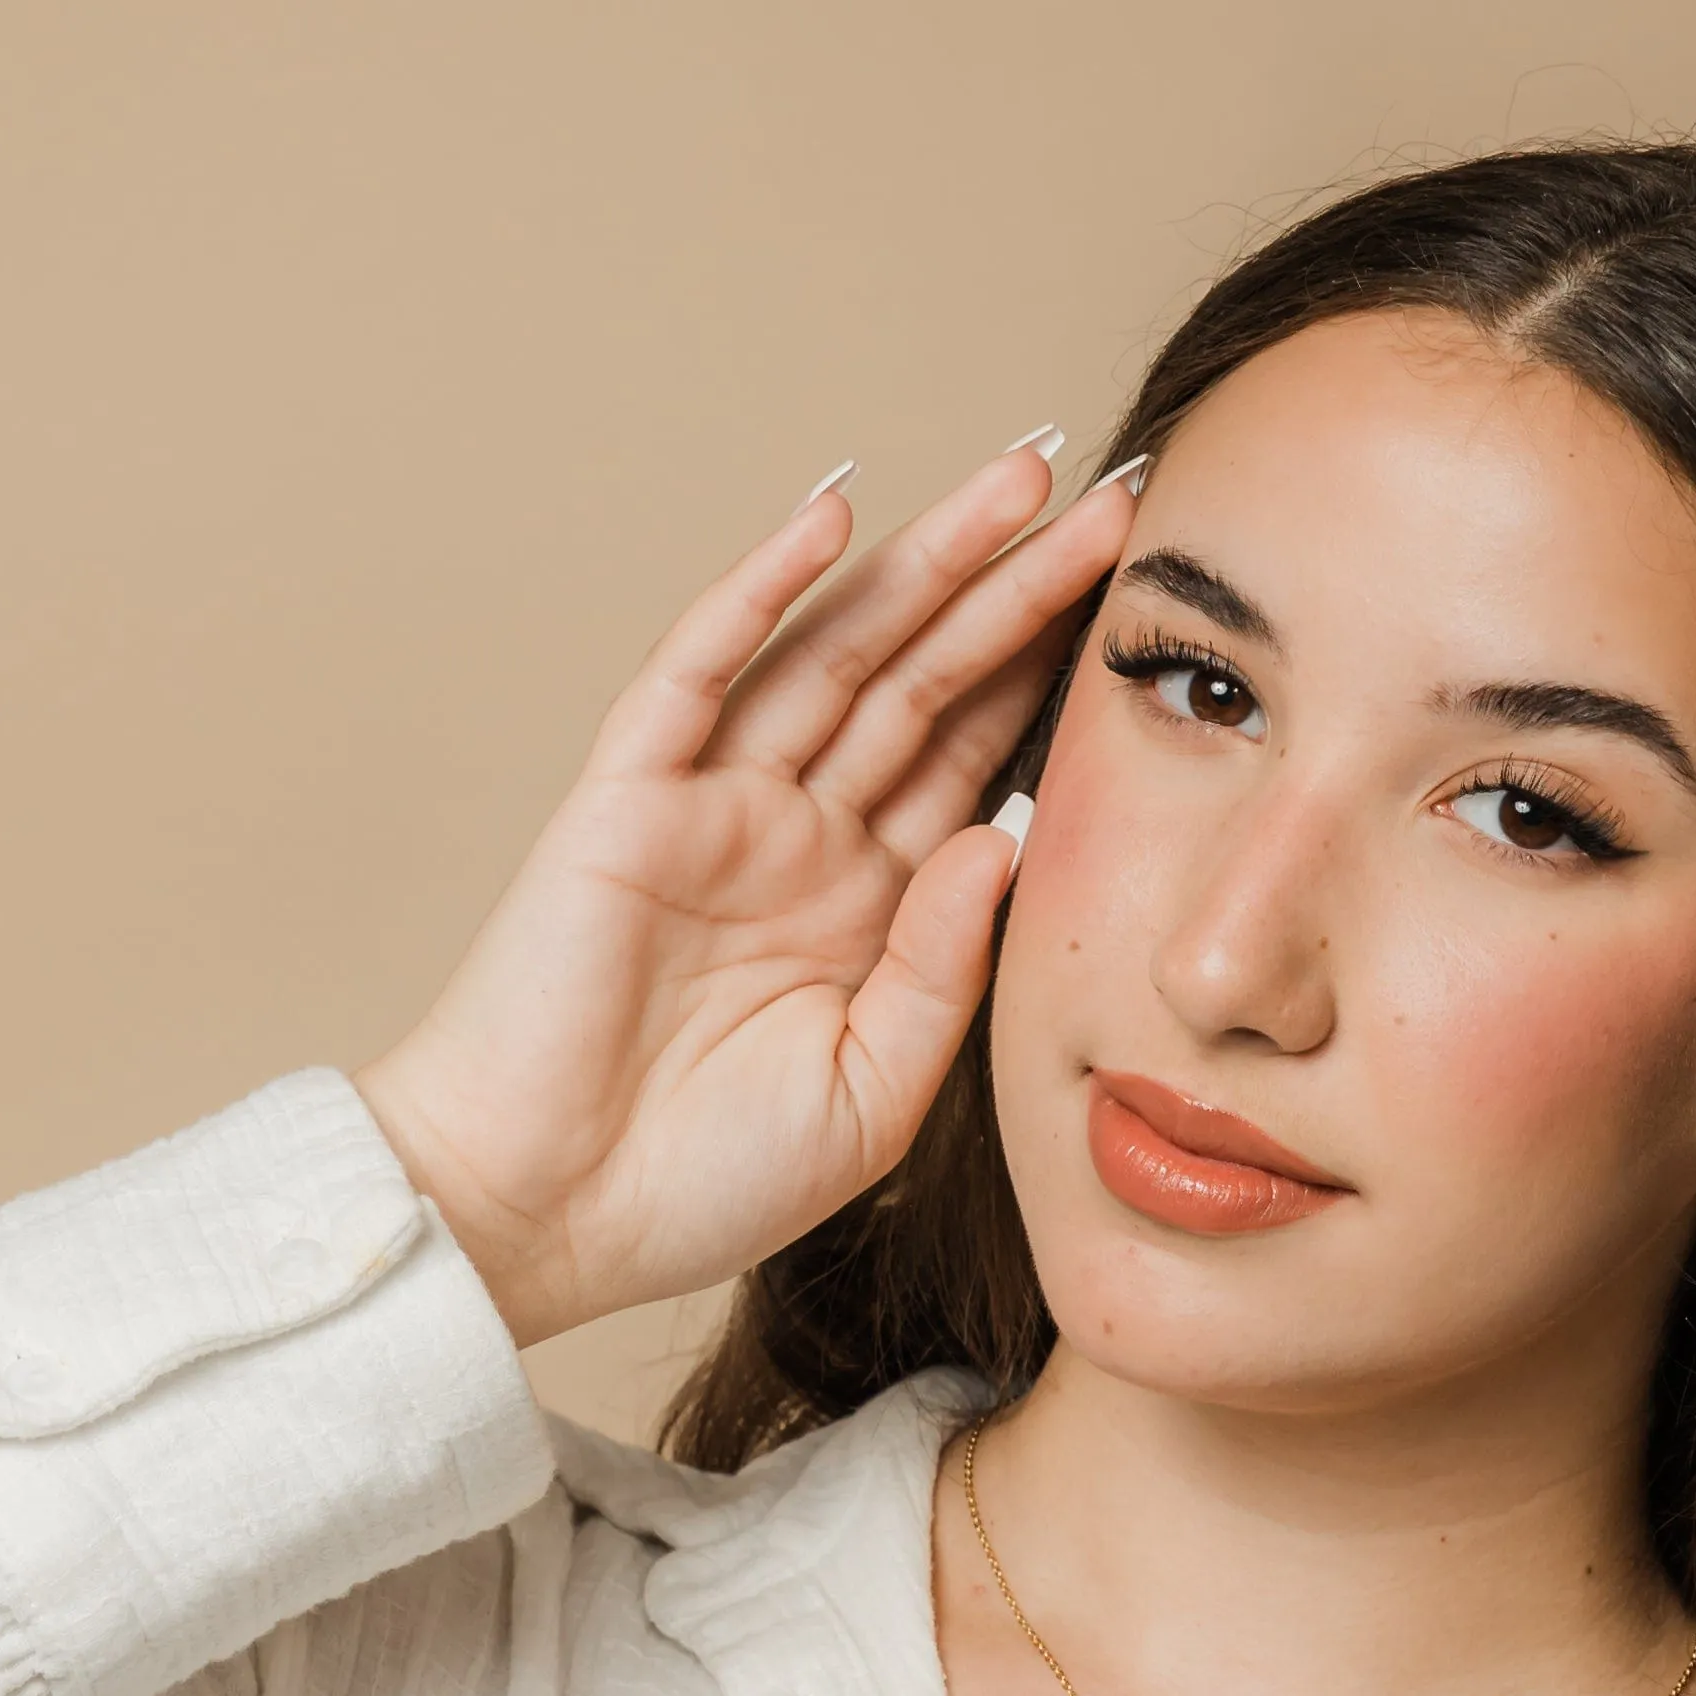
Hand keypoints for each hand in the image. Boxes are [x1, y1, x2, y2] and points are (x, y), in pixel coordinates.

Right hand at [355, 439, 1133, 1346]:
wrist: (546, 1218)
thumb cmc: (703, 1179)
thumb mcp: (877, 1088)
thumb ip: (946, 963)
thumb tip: (1007, 828)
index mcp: (870, 906)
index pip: (980, 758)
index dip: (1057, 679)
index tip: (1149, 607)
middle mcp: (802, 835)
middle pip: (929, 680)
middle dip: (1019, 588)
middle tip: (1114, 496)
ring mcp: (717, 806)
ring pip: (841, 651)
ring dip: (927, 562)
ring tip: (1019, 477)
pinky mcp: (629, 798)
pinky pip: (701, 672)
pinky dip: (762, 588)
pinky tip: (834, 515)